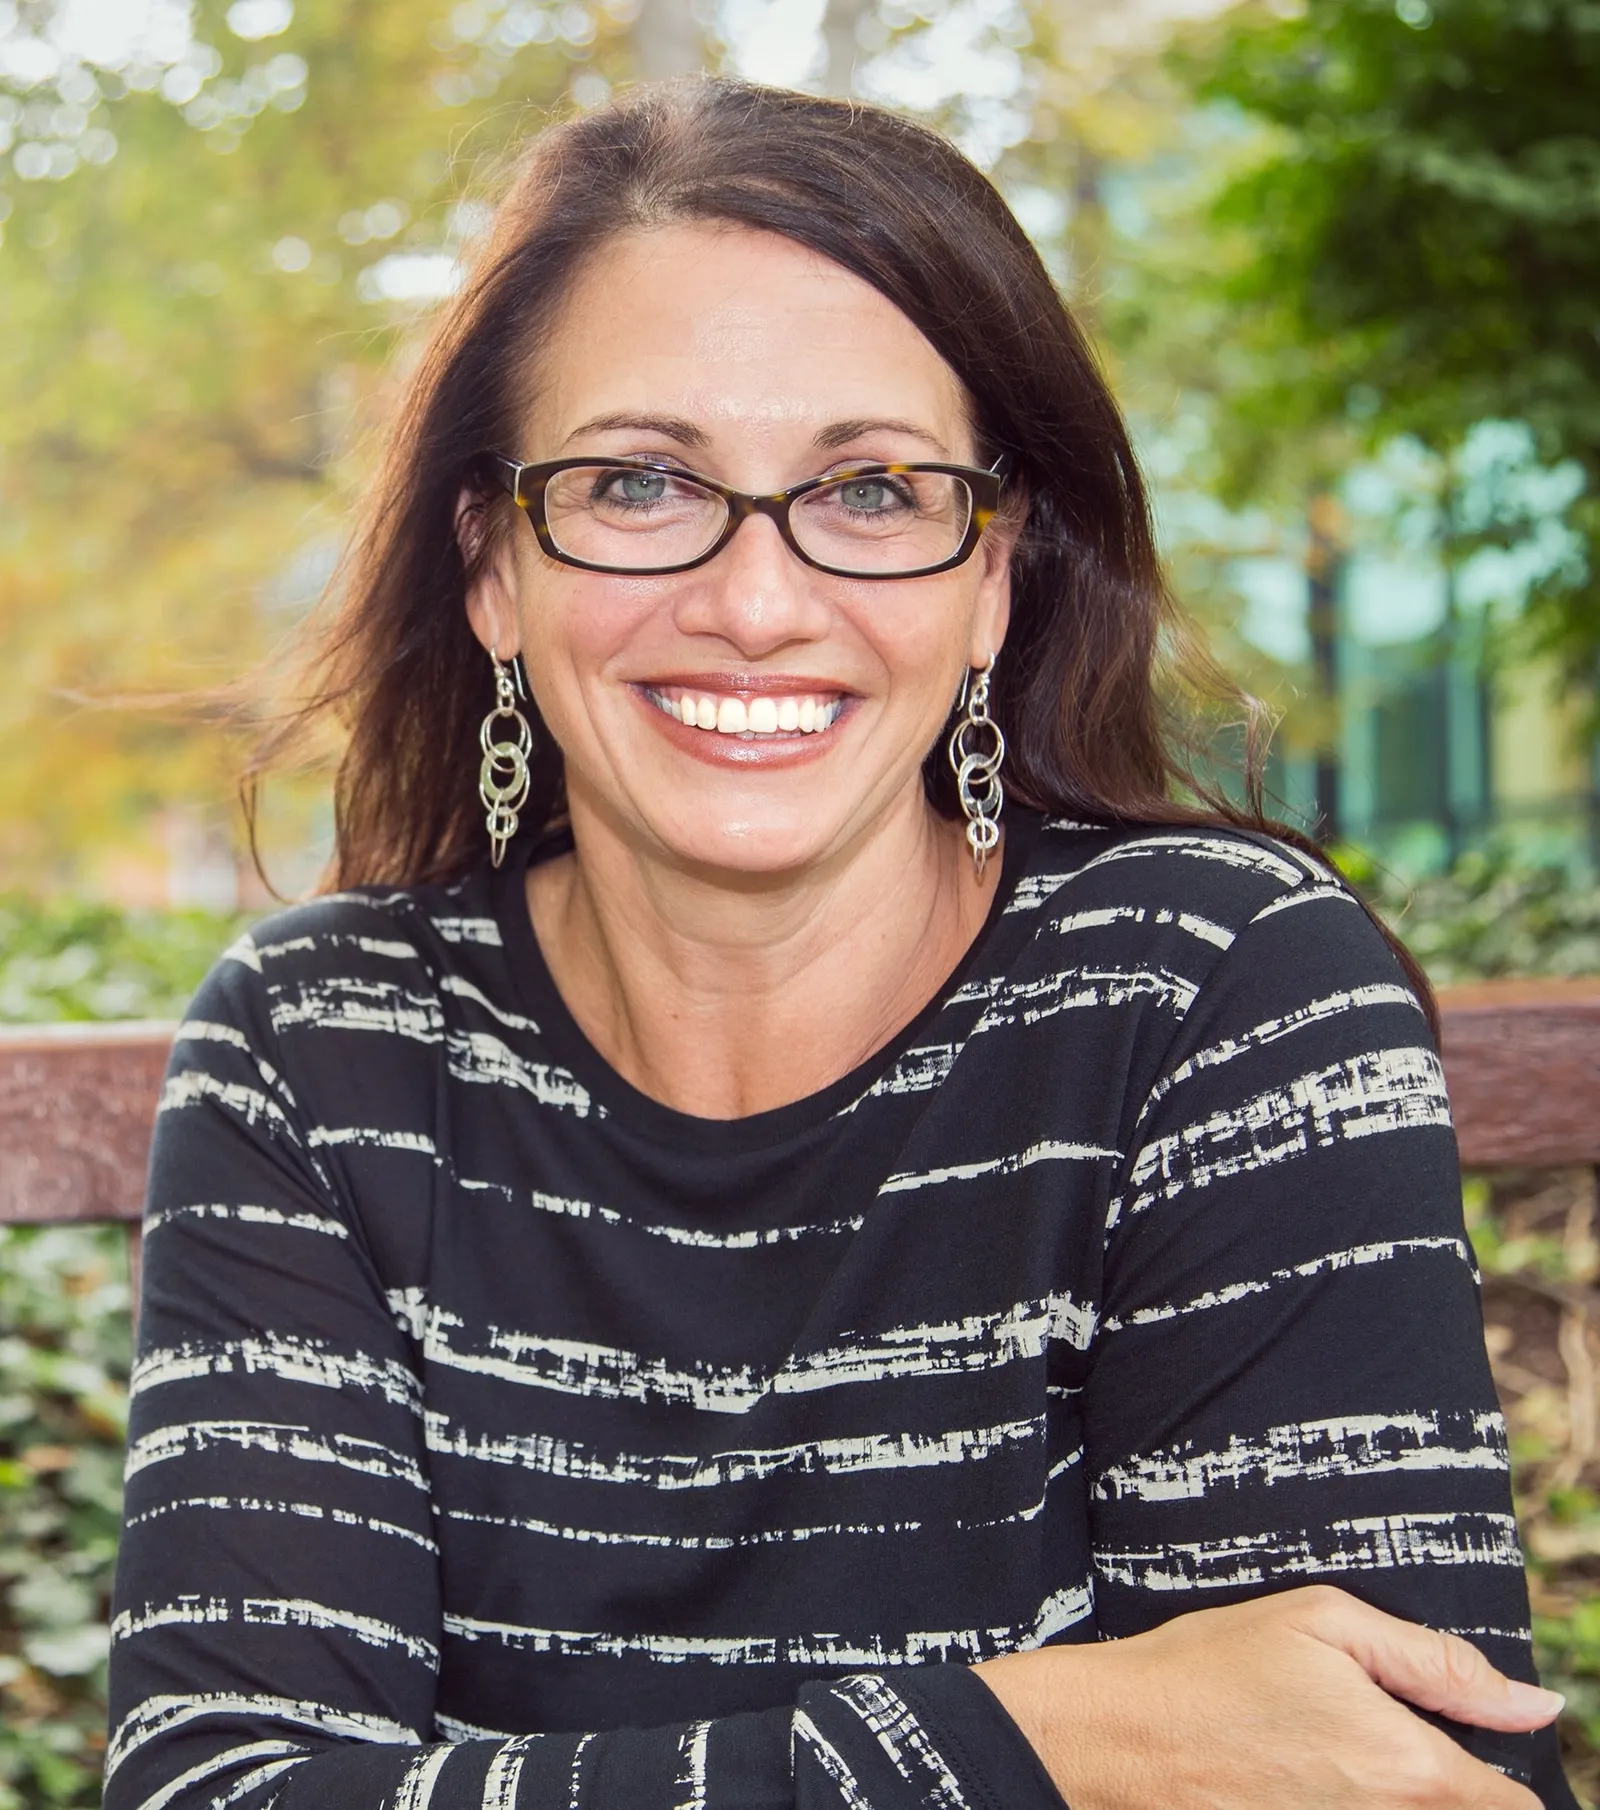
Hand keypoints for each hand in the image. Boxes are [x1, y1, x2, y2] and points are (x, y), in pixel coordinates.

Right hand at [973, 1584, 1561, 1808]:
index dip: (1499, 1773)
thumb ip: (1436, 1662)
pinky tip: (1302, 1780)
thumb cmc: (1212, 1668)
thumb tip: (1531, 1705)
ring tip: (1333, 1758)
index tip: (1460, 1744)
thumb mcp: (1323, 1622)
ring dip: (1393, 1799)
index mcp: (1409, 1768)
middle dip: (1445, 1787)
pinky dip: (1347, 1806)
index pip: (1512, 1805)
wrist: (1120, 1738)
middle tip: (1381, 1741)